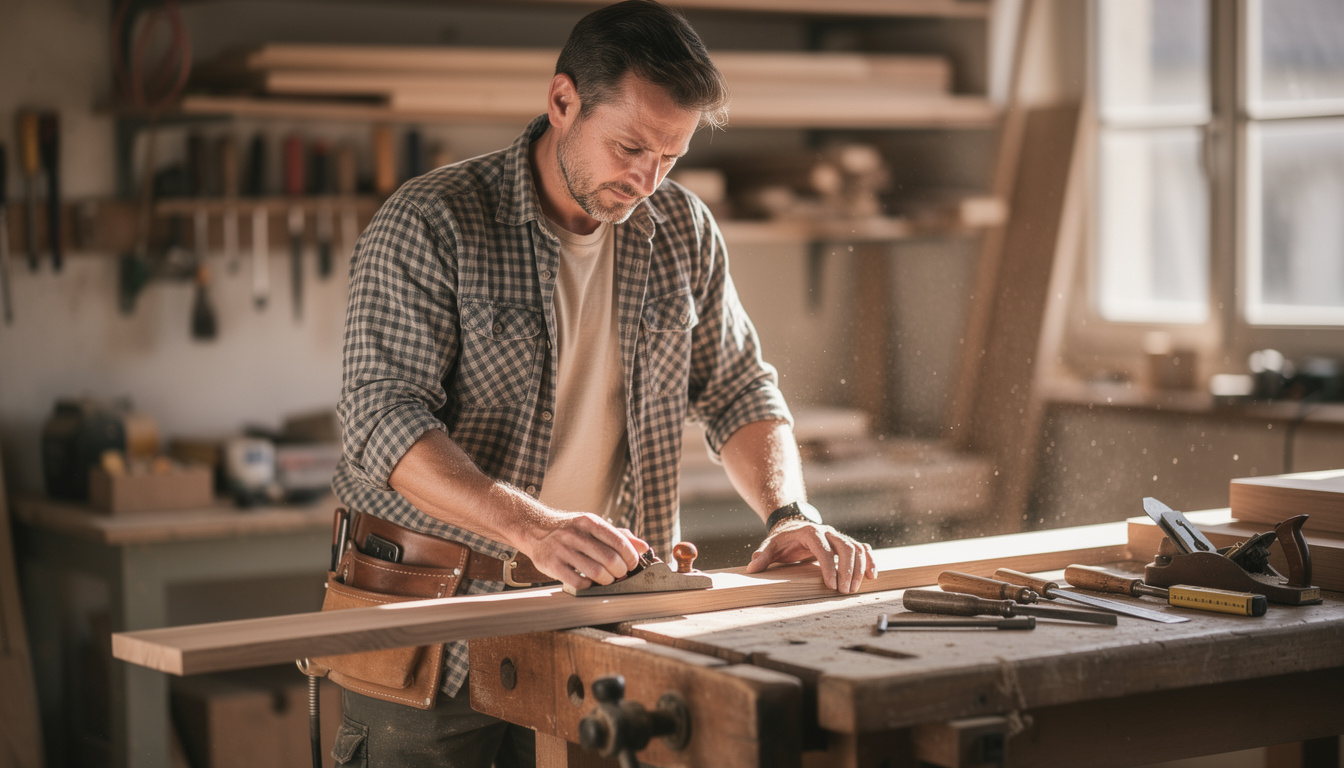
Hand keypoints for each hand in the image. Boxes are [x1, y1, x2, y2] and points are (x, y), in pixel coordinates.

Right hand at [521, 512, 647, 591]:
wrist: (535, 529)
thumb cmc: (570, 529)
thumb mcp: (593, 525)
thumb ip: (619, 535)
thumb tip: (644, 547)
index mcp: (589, 521)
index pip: (619, 541)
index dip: (631, 557)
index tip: (632, 564)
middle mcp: (576, 534)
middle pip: (610, 559)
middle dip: (621, 571)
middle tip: (620, 574)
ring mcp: (562, 549)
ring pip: (596, 572)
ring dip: (607, 581)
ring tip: (607, 579)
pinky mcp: (552, 565)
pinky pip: (578, 582)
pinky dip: (589, 586)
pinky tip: (589, 582)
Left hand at [744, 521, 876, 593]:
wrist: (793, 525)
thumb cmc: (782, 539)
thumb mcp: (771, 545)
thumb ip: (763, 555)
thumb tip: (752, 568)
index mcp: (810, 532)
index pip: (824, 549)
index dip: (830, 567)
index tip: (832, 585)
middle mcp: (828, 531)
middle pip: (845, 548)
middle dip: (847, 570)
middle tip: (844, 592)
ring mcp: (838, 536)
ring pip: (857, 548)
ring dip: (859, 568)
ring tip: (854, 589)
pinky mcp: (845, 542)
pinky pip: (862, 549)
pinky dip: (870, 561)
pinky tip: (872, 576)